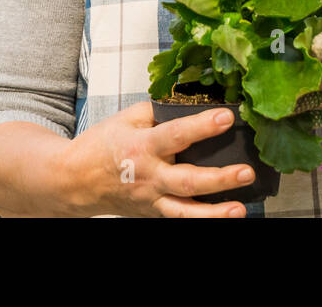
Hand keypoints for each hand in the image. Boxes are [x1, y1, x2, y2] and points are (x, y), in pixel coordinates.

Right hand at [53, 102, 254, 216]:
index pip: (176, 135)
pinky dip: (203, 220)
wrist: (75, 180)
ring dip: (215, 213)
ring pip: (185, 212)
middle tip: (246, 171)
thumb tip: (192, 102)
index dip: (202, 126)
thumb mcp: (128, 118)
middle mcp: (148, 176)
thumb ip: (159, 110)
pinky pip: (180, 219)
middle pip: (187, 180)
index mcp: (141, 146)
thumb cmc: (102, 145)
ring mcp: (151, 199)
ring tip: (240, 209)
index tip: (227, 117)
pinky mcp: (154, 213)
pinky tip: (226, 216)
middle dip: (219, 178)